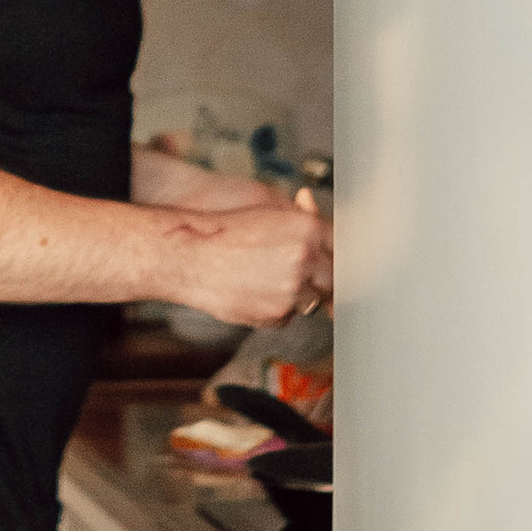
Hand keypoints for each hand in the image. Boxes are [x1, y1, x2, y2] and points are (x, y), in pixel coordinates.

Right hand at [161, 194, 332, 329]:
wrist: (189, 255)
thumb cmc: (225, 231)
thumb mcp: (268, 214)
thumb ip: (301, 220)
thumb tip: (318, 218)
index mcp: (308, 229)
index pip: (342, 249)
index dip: (337, 258)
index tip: (334, 265)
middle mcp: (305, 259)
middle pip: (334, 280)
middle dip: (321, 281)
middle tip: (301, 277)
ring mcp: (293, 289)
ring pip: (311, 302)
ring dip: (297, 296)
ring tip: (265, 281)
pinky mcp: (277, 314)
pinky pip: (287, 316)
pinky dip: (276, 310)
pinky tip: (252, 293)